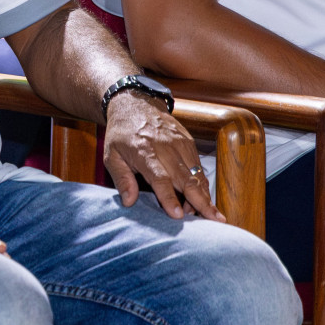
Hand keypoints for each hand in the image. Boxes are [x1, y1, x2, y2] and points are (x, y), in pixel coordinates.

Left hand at [104, 92, 222, 221]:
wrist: (136, 103)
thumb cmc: (121, 133)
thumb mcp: (111, 155)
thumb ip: (120, 179)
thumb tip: (129, 202)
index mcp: (144, 151)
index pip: (160, 178)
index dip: (169, 197)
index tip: (177, 215)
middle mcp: (165, 146)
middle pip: (186, 178)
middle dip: (200, 202)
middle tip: (213, 221)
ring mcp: (180, 143)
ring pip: (196, 173)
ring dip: (204, 196)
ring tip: (211, 215)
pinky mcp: (188, 141)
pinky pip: (198, 166)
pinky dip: (202, 184)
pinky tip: (203, 198)